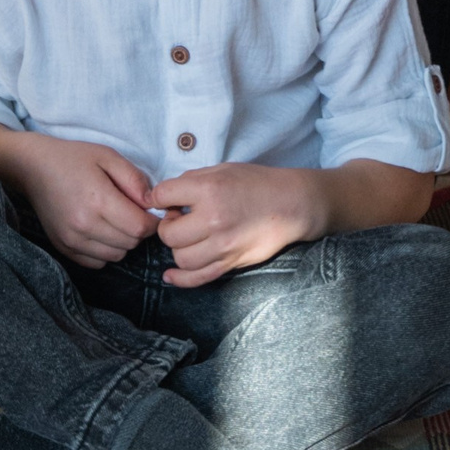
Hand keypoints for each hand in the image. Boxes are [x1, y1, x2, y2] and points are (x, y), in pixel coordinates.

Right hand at [0, 127, 155, 267]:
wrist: (33, 167)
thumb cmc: (73, 158)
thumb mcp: (108, 156)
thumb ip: (134, 179)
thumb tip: (152, 204)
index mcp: (98, 200)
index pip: (139, 228)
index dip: (152, 221)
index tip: (150, 211)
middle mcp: (84, 226)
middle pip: (129, 244)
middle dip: (138, 230)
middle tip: (132, 211)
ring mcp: (72, 240)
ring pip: (116, 256)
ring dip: (122, 242)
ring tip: (115, 220)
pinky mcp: (64, 248)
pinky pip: (97, 262)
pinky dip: (105, 251)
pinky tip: (100, 230)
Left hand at [146, 164, 323, 287]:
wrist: (290, 204)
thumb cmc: (255, 183)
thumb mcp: (221, 169)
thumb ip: (191, 181)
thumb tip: (165, 198)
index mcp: (209, 189)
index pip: (163, 196)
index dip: (158, 197)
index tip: (164, 200)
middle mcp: (213, 219)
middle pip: (168, 234)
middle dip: (167, 226)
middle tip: (179, 219)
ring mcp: (222, 246)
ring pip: (180, 258)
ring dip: (178, 249)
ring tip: (189, 237)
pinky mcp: (231, 263)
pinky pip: (198, 278)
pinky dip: (180, 280)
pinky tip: (170, 276)